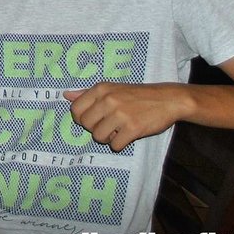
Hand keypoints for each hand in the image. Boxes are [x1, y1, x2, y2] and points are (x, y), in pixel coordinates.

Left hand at [63, 82, 187, 151]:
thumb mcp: (112, 88)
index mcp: (101, 89)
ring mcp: (121, 114)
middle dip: (95, 129)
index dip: (81, 119)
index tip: (93, 120)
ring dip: (108, 138)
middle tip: (109, 126)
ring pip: (98, 137)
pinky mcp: (133, 128)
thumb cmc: (137, 95)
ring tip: (118, 130)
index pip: (76, 110)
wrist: (167, 99)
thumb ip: (88, 93)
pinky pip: (115, 145)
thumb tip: (65, 95)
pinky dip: (120, 144)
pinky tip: (127, 135)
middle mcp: (108, 100)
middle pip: (86, 125)